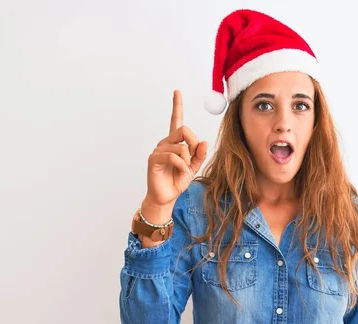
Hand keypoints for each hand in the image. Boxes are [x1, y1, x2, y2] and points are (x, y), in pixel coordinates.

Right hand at [144, 90, 207, 206]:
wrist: (166, 196)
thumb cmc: (177, 181)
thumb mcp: (194, 167)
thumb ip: (199, 154)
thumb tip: (203, 141)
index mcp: (175, 142)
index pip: (176, 120)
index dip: (177, 106)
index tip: (176, 92)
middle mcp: (166, 143)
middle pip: (183, 129)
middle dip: (193, 143)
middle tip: (193, 157)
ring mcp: (159, 150)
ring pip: (180, 146)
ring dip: (187, 160)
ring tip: (184, 170)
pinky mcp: (154, 159)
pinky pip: (173, 156)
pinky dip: (181, 165)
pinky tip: (180, 171)